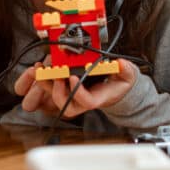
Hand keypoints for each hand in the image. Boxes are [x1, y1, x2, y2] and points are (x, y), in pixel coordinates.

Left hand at [17, 59, 136, 118]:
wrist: (114, 88)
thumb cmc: (119, 83)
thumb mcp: (127, 75)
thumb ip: (126, 70)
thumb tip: (121, 64)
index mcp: (97, 98)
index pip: (86, 101)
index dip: (78, 92)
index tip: (73, 77)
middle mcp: (82, 101)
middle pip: (65, 105)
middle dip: (57, 91)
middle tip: (54, 74)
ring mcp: (73, 97)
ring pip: (56, 98)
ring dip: (46, 85)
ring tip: (43, 69)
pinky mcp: (67, 89)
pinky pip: (52, 89)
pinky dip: (45, 80)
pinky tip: (42, 67)